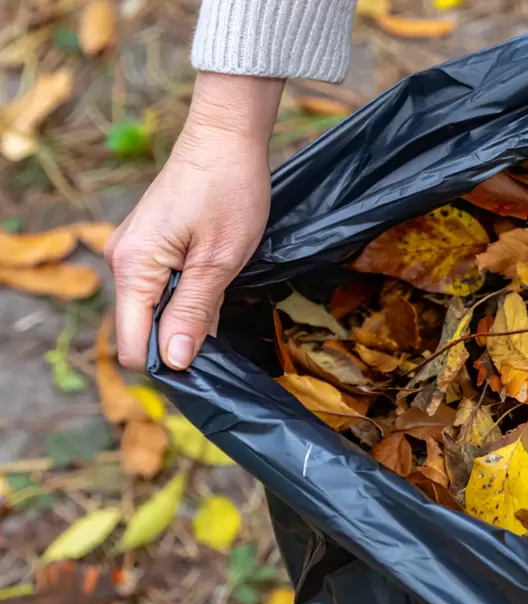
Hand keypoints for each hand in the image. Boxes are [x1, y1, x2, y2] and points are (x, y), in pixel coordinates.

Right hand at [105, 72, 283, 370]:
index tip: (206, 364)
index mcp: (133, 268)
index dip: (167, 363)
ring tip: (221, 293)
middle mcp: (122, 262)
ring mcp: (133, 252)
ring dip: (187, 314)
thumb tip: (176, 361)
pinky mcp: (148, 245)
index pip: (133, 344)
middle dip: (180, 339)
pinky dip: (187, 294)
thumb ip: (194, 312)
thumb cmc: (227, 192)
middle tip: (224, 325)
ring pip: (155, 309)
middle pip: (142, 329)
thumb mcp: (219, 261)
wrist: (225, 138)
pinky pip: (161, 286)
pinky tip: (214, 280)